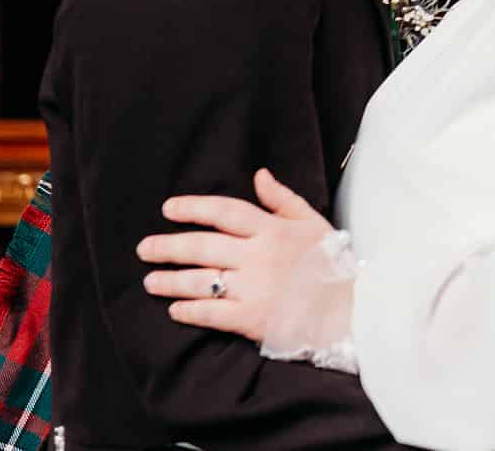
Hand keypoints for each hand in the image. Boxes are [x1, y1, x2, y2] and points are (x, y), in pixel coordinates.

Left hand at [137, 168, 330, 343]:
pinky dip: (189, 310)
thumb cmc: (330, 264)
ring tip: (150, 280)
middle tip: (144, 248)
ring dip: (170, 279)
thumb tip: (259, 175)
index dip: (193, 207)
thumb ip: (283, 199)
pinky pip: (212, 312)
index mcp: (273, 230)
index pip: (225, 211)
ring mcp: (254, 288)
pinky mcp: (252, 318)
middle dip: (168, 246)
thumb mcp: (313, 223)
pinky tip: (174, 308)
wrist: (350, 309)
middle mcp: (259, 256)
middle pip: (203, 246)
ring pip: (201, 280)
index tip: (168, 209)